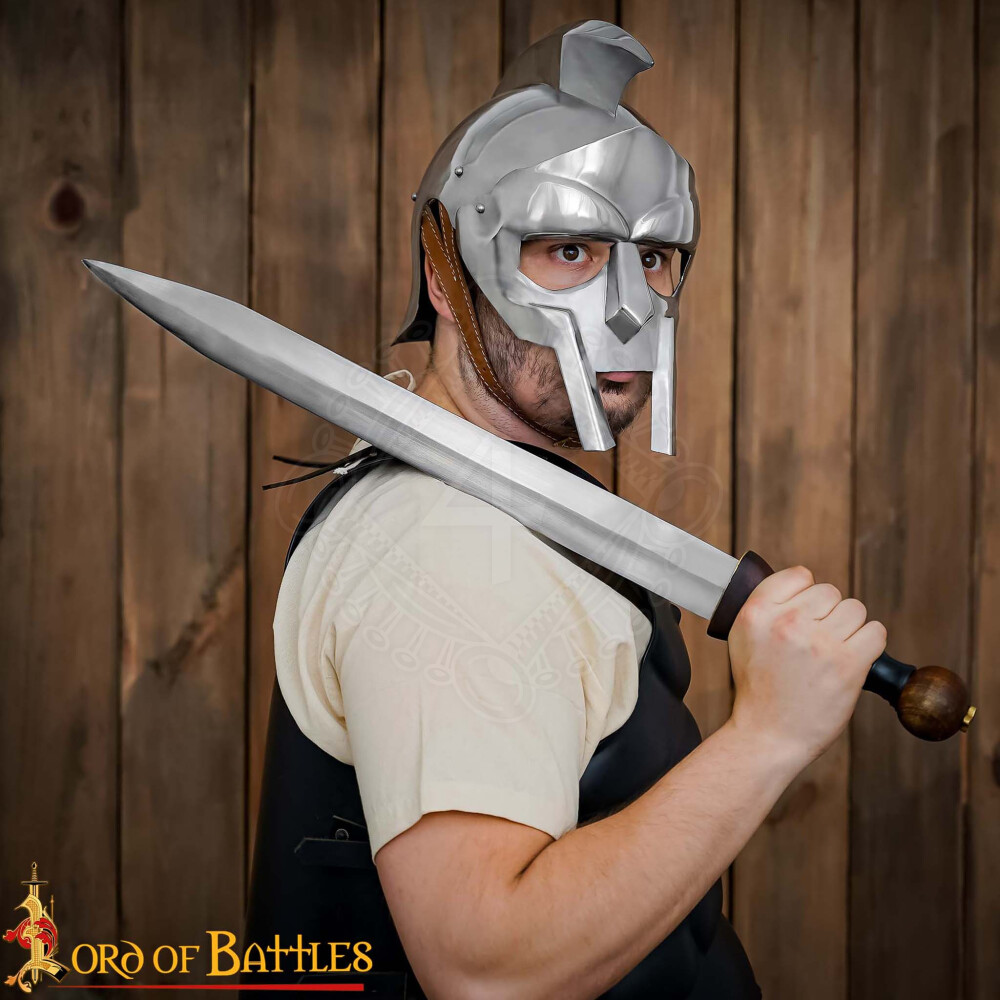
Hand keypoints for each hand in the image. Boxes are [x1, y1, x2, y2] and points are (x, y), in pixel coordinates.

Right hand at [727, 566, 886, 764]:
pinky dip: (870, 643)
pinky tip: (854, 657)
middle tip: (817, 641)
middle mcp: (787, 622)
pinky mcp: (847, 665)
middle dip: (829, 614)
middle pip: (830, 592)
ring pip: (855, 609)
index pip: (799, 575)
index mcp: (757, 612)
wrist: (767, 735)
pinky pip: (876, 632)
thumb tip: (801, 584)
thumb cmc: (759, 688)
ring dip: (850, 628)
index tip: (804, 613)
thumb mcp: (743, 637)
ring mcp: (818, 643)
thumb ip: (767, 607)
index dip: (805, 594)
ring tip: (833, 651)